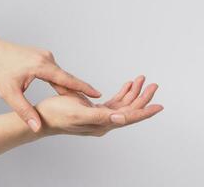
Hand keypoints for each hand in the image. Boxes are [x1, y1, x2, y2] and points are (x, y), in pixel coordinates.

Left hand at [0, 35, 100, 131]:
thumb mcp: (8, 93)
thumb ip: (24, 111)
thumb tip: (36, 127)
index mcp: (41, 66)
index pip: (67, 80)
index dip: (83, 88)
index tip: (97, 94)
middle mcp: (46, 58)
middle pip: (67, 78)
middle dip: (79, 91)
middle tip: (93, 103)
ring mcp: (45, 56)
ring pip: (61, 75)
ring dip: (69, 87)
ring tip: (80, 101)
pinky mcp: (42, 56)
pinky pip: (56, 71)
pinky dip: (61, 81)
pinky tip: (64, 90)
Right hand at [36, 75, 162, 136]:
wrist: (44, 116)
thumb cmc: (58, 115)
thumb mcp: (79, 113)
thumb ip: (101, 116)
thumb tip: (122, 119)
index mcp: (103, 124)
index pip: (130, 118)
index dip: (145, 112)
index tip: (159, 106)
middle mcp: (105, 122)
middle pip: (130, 110)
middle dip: (143, 97)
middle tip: (153, 85)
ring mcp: (101, 116)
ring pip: (123, 105)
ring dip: (133, 92)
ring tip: (142, 79)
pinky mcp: (95, 110)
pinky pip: (114, 102)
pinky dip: (122, 92)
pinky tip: (128, 85)